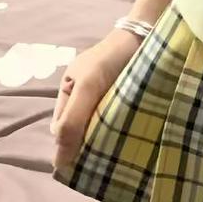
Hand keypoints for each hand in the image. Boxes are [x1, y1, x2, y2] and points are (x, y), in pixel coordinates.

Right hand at [51, 28, 140, 172]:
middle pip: (82, 134)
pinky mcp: (128, 106)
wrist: (145, 36)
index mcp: (69, 96)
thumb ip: (72, 121)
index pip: (63, 131)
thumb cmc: (109, 59)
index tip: (82, 165)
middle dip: (90, 149)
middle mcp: (86, 102)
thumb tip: (58, 164)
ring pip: (102, 134)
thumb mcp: (86, 87)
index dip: (69, 147)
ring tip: (119, 158)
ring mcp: (107, 104)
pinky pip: (120, 128)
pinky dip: (123, 136)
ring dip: (108, 144)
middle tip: (103, 164)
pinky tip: (131, 145)